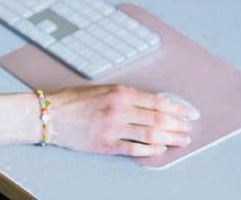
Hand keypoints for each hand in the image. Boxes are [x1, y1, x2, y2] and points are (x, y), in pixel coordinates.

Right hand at [48, 85, 194, 156]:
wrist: (51, 114)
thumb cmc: (75, 101)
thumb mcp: (103, 90)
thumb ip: (126, 97)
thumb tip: (153, 106)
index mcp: (120, 92)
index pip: (156, 101)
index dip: (176, 108)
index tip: (188, 113)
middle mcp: (119, 109)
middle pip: (157, 118)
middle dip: (177, 125)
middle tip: (188, 130)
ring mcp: (112, 127)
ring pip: (149, 134)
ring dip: (169, 138)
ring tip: (181, 141)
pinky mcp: (105, 144)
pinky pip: (133, 148)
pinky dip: (149, 150)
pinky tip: (159, 149)